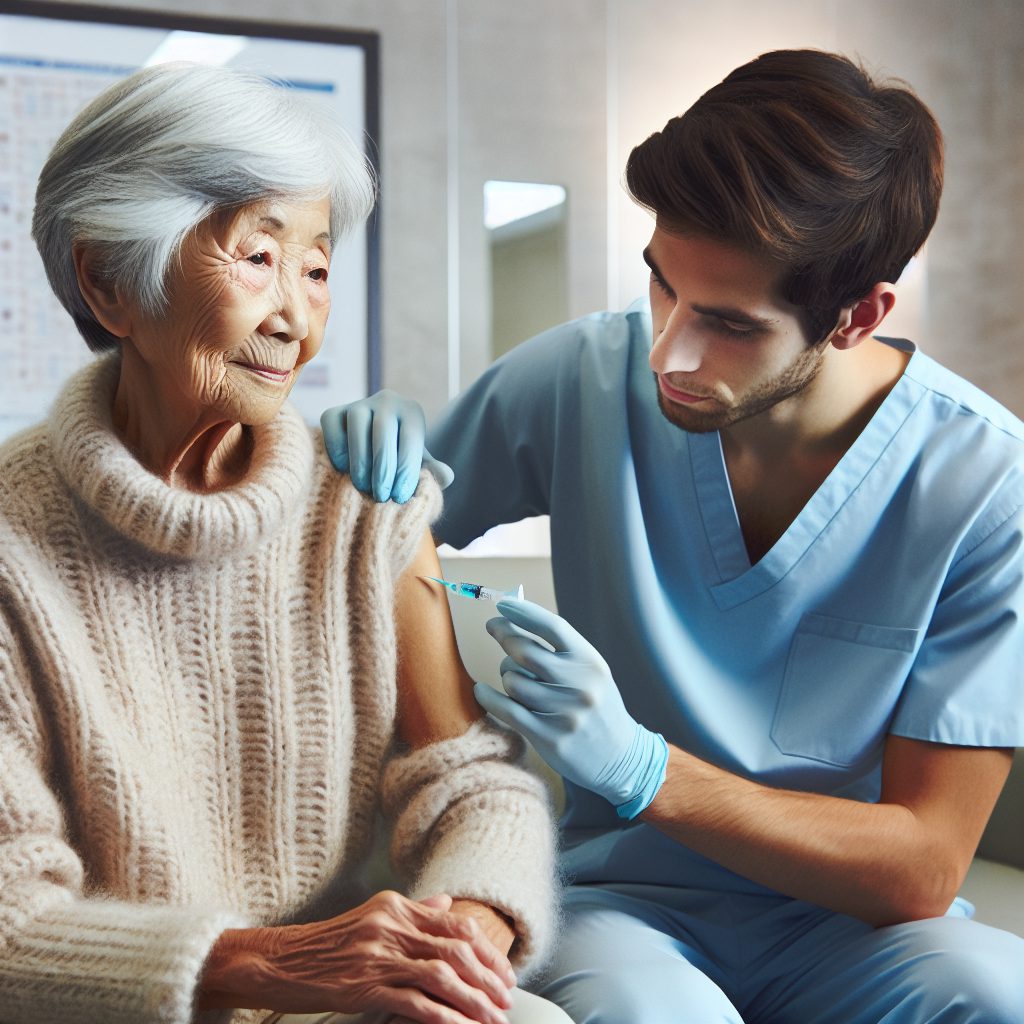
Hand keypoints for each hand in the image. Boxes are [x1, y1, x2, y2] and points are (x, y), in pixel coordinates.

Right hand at [199, 890, 514, 1023]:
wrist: (280, 961)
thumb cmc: (328, 944)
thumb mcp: (373, 916)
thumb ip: (414, 911)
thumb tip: (447, 904)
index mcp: (397, 907)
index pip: (456, 925)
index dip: (487, 950)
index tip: (504, 973)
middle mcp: (391, 925)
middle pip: (456, 949)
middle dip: (488, 978)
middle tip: (506, 1000)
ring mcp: (378, 955)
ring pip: (441, 975)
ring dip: (473, 999)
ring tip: (492, 1018)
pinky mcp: (364, 986)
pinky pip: (414, 1002)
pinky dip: (444, 1016)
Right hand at [321, 391, 454, 502]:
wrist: (369, 452)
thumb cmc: (399, 462)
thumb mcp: (418, 467)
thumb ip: (434, 473)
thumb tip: (446, 476)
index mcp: (412, 413)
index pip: (411, 438)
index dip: (406, 469)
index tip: (400, 496)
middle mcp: (387, 401)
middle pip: (383, 431)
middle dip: (383, 467)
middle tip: (381, 497)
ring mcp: (359, 404)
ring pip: (357, 427)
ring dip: (360, 461)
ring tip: (363, 488)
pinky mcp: (334, 412)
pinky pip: (333, 426)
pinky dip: (337, 448)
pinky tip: (344, 470)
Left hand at [477, 598, 668, 818]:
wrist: (620, 757)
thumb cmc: (596, 705)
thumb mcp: (591, 672)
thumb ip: (561, 649)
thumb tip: (516, 618)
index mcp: (590, 662)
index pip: (553, 627)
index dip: (523, 612)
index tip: (502, 605)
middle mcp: (580, 685)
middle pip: (526, 651)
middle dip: (504, 634)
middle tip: (494, 627)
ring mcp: (564, 713)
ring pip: (513, 681)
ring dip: (505, 674)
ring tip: (511, 675)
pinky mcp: (549, 738)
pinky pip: (507, 709)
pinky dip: (488, 697)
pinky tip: (481, 690)